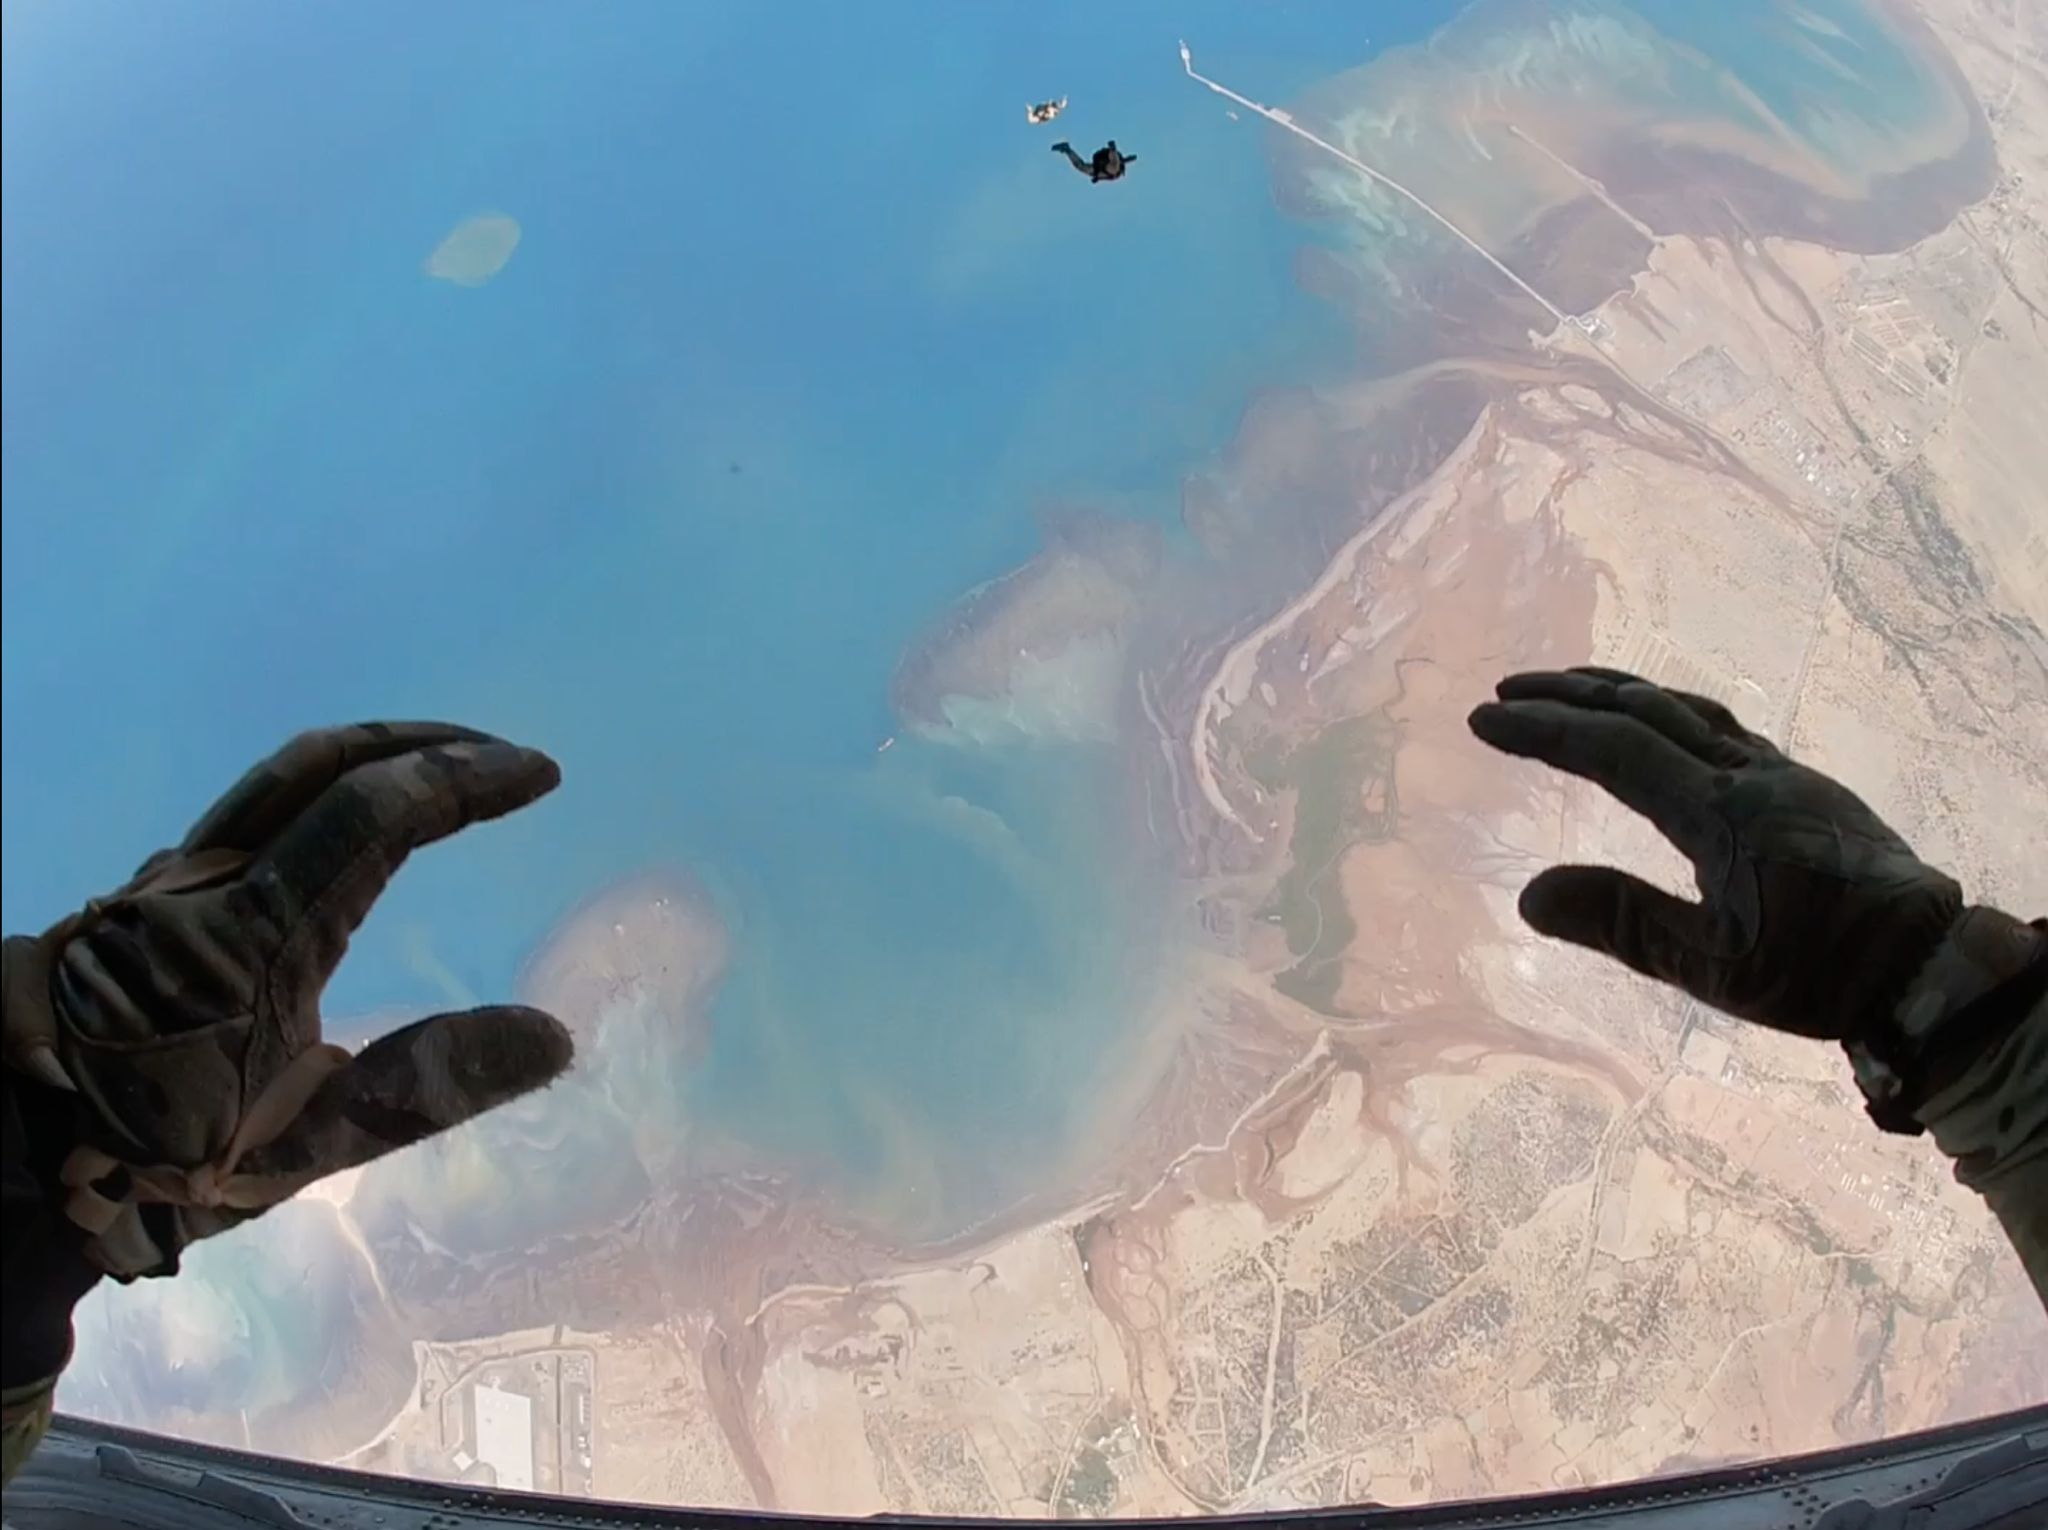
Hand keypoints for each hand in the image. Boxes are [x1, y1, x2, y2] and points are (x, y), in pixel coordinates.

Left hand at [1, 723, 573, 1277]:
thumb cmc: (151, 1158)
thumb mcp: (302, 1146)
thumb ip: (427, 1085)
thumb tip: (552, 1037)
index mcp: (256, 934)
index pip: (377, 815)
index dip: (464, 781)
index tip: (535, 775)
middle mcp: (208, 882)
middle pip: (324, 763)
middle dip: (425, 742)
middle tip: (500, 755)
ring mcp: (166, 882)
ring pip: (275, 778)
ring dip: (368, 755)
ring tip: (433, 767)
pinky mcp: (144, 898)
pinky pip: (245, 814)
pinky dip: (318, 792)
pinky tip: (340, 830)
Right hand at [1466, 668, 1962, 1040]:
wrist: (1931, 965)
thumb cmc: (1822, 972)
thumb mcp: (1714, 968)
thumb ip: (1621, 923)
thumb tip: (1528, 895)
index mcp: (1721, 812)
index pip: (1614, 751)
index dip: (1544, 731)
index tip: (1483, 719)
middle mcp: (1750, 774)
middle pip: (1645, 710)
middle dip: (1568, 696)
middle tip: (1506, 690)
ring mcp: (1781, 773)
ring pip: (1687, 707)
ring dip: (1619, 692)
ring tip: (1569, 688)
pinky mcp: (1803, 786)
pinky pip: (1720, 725)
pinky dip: (1668, 710)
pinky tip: (1659, 725)